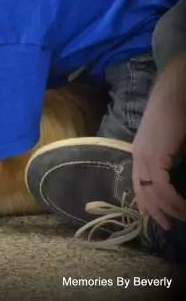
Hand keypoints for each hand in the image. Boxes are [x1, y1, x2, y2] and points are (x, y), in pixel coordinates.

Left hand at [131, 58, 185, 229]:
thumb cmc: (178, 114)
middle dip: (156, 212)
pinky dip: (171, 198)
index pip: (139, 184)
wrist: (175, 91)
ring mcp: (144, 155)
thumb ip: (172, 160)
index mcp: (141, 153)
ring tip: (181, 218)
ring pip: (151, 191)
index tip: (159, 218)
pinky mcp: (153, 154)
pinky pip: (160, 185)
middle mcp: (138, 156)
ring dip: (167, 208)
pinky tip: (182, 205)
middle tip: (169, 226)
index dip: (148, 203)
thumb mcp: (175, 144)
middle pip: (142, 192)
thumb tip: (175, 174)